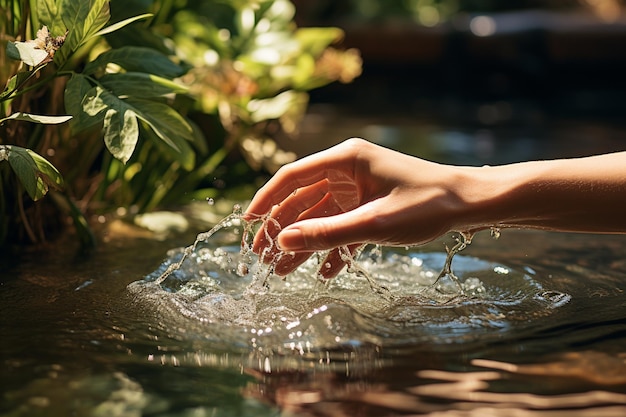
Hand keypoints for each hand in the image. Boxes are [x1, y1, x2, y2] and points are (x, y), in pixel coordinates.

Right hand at [243, 138, 475, 277]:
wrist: (470, 204)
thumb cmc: (427, 204)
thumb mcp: (374, 223)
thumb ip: (327, 233)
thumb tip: (282, 242)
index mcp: (346, 160)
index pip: (293, 177)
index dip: (266, 200)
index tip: (246, 223)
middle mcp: (349, 170)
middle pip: (303, 200)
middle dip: (282, 229)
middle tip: (260, 257)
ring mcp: (360, 188)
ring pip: (321, 217)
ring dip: (304, 243)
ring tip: (282, 272)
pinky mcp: (372, 204)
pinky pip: (344, 226)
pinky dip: (334, 246)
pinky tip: (325, 271)